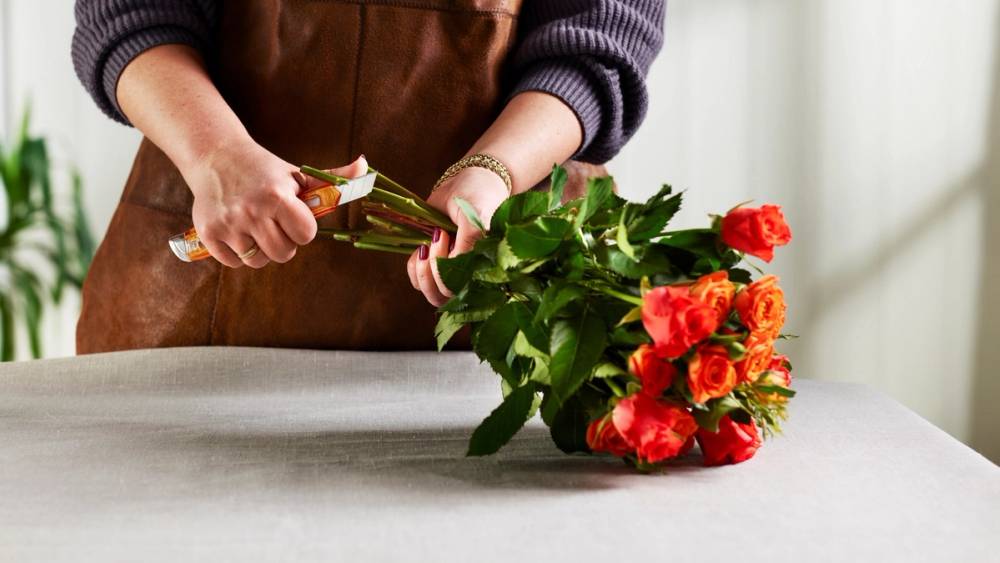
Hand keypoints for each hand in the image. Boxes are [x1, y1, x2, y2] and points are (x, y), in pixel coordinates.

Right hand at [183, 138, 366, 267]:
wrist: (216, 157)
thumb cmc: (266, 171)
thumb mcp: (299, 175)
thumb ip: (334, 178)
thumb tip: (366, 166)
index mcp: (277, 196)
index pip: (305, 235)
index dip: (302, 228)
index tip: (293, 216)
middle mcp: (251, 211)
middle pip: (284, 254)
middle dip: (284, 242)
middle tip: (275, 223)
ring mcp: (228, 224)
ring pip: (259, 261)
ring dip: (261, 249)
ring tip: (256, 226)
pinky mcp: (208, 234)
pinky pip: (234, 262)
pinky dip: (238, 253)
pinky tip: (238, 230)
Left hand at [407, 167, 508, 305]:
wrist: (469, 182)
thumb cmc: (478, 198)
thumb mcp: (474, 217)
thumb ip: (468, 242)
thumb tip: (454, 264)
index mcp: (483, 268)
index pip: (462, 290)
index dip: (448, 270)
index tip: (447, 235)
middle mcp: (467, 274)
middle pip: (444, 297)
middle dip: (434, 270)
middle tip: (439, 236)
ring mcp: (449, 271)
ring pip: (430, 292)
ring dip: (423, 270)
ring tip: (429, 242)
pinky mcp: (433, 263)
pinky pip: (417, 280)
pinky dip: (414, 266)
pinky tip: (422, 246)